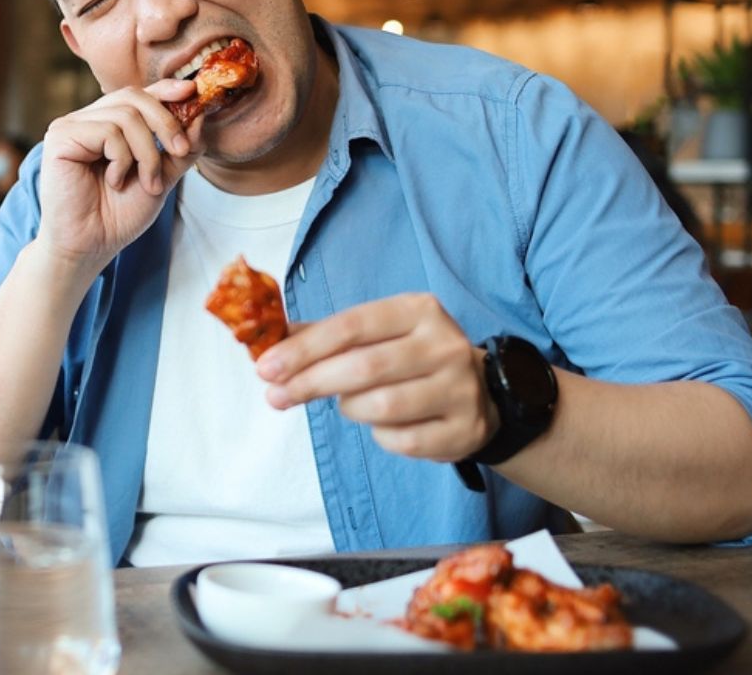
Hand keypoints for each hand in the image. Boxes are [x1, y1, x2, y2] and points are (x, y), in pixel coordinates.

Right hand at [37, 79, 200, 270]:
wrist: (92, 246)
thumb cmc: (119, 215)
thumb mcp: (162, 178)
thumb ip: (180, 149)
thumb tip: (200, 117)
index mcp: (109, 124)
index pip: (139, 94)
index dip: (165, 89)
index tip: (191, 92)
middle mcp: (88, 119)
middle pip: (134, 97)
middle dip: (166, 123)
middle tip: (180, 152)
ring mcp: (71, 126)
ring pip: (126, 117)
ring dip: (147, 153)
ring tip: (146, 183)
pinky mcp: (60, 137)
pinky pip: (107, 132)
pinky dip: (122, 159)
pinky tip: (115, 181)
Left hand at [255, 293, 496, 461]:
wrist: (485, 393)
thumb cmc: (414, 359)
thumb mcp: (380, 333)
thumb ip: (328, 334)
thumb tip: (273, 338)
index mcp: (418, 310)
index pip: (352, 326)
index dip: (304, 348)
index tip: (266, 367)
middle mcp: (444, 344)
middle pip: (364, 367)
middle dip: (311, 382)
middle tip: (276, 396)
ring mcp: (459, 388)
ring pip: (381, 407)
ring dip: (350, 409)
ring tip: (348, 405)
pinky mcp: (464, 428)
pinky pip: (401, 441)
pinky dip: (380, 435)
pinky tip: (383, 424)